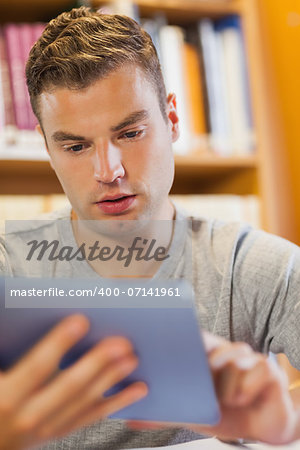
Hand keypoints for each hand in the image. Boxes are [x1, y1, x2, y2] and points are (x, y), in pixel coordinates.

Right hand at [0, 314, 146, 449]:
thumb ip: (6, 348)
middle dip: (98, 362)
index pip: (37, 366)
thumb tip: (15, 317)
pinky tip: (136, 390)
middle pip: (69, 385)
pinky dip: (117, 403)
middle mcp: (28, 416)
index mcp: (7, 397)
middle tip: (121, 343)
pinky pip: (92, 417)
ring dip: (112, 379)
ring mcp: (46, 428)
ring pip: (85, 402)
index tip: (81, 321)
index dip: (59, 343)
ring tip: (132, 359)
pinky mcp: (59, 432)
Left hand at [128, 332, 298, 444]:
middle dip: (202, 361)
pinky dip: (244, 390)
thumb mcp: (193, 415)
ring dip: (225, 387)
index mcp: (205, 356)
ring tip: (227, 399)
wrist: (263, 426)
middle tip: (199, 372)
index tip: (156, 332)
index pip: (189, 337)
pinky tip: (243, 398)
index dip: (176, 333)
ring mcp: (247, 357)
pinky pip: (251, 374)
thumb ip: (166, 414)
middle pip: (209, 346)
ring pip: (230, 362)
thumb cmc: (226, 413)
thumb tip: (131, 417)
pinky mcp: (267, 368)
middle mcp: (225, 351)